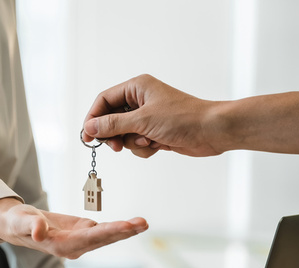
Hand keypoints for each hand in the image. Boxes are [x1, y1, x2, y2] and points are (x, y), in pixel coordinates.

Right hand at [0, 198, 147, 259]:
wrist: (17, 225)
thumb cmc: (17, 222)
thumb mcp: (20, 221)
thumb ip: (31, 226)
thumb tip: (39, 233)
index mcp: (61, 245)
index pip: (88, 239)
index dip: (107, 233)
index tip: (125, 227)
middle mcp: (74, 246)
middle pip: (103, 239)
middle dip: (123, 232)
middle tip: (142, 223)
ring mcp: (81, 240)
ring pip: (107, 235)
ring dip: (126, 230)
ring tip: (144, 222)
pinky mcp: (83, 232)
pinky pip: (105, 230)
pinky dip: (121, 227)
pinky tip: (135, 224)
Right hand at [82, 74, 223, 157]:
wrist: (211, 131)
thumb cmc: (183, 118)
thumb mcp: (142, 121)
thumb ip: (113, 125)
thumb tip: (90, 127)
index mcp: (137, 87)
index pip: (104, 100)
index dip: (93, 118)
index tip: (87, 136)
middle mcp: (140, 100)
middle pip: (111, 119)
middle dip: (114, 135)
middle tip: (115, 147)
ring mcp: (147, 117)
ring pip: (124, 134)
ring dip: (133, 143)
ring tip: (149, 142)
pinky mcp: (155, 132)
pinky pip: (137, 143)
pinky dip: (144, 148)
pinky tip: (158, 146)